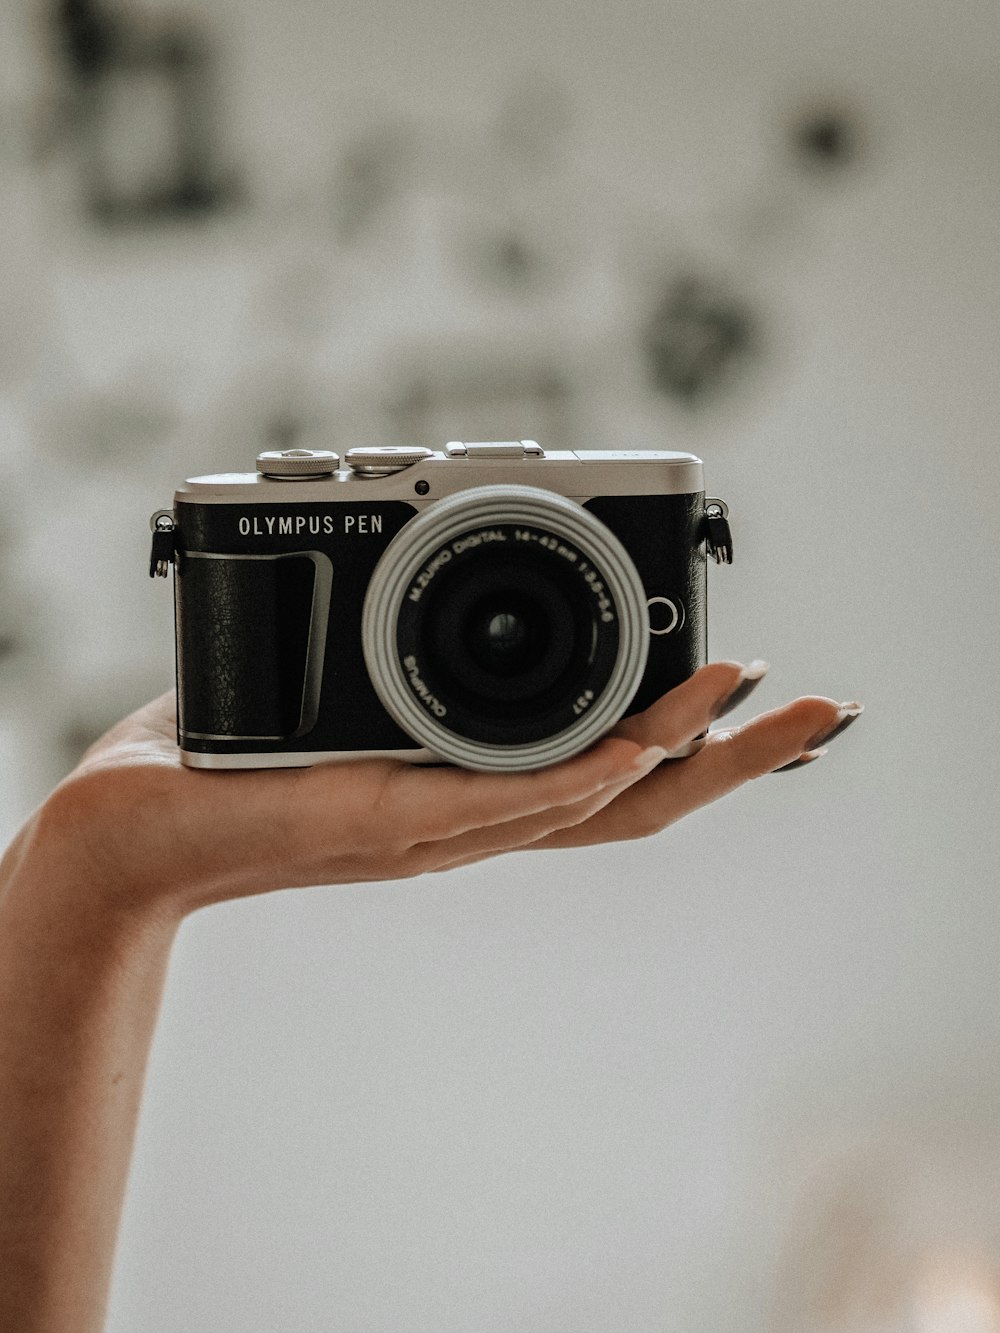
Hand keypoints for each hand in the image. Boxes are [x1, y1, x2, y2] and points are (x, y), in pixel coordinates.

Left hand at [39, 661, 860, 918]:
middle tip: (822, 713)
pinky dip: (579, 773)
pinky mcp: (385, 819)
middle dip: (735, 762)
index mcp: (472, 788)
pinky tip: (640, 739)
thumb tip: (431, 577)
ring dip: (678, 756)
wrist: (133, 831)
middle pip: (634, 802)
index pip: (609, 775)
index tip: (754, 695)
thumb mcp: (335, 691)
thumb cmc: (231, 761)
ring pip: (587, 805)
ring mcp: (436, 830)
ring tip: (749, 702)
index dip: (693, 745)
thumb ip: (396, 654)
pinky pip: (498, 801)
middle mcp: (472, 821)